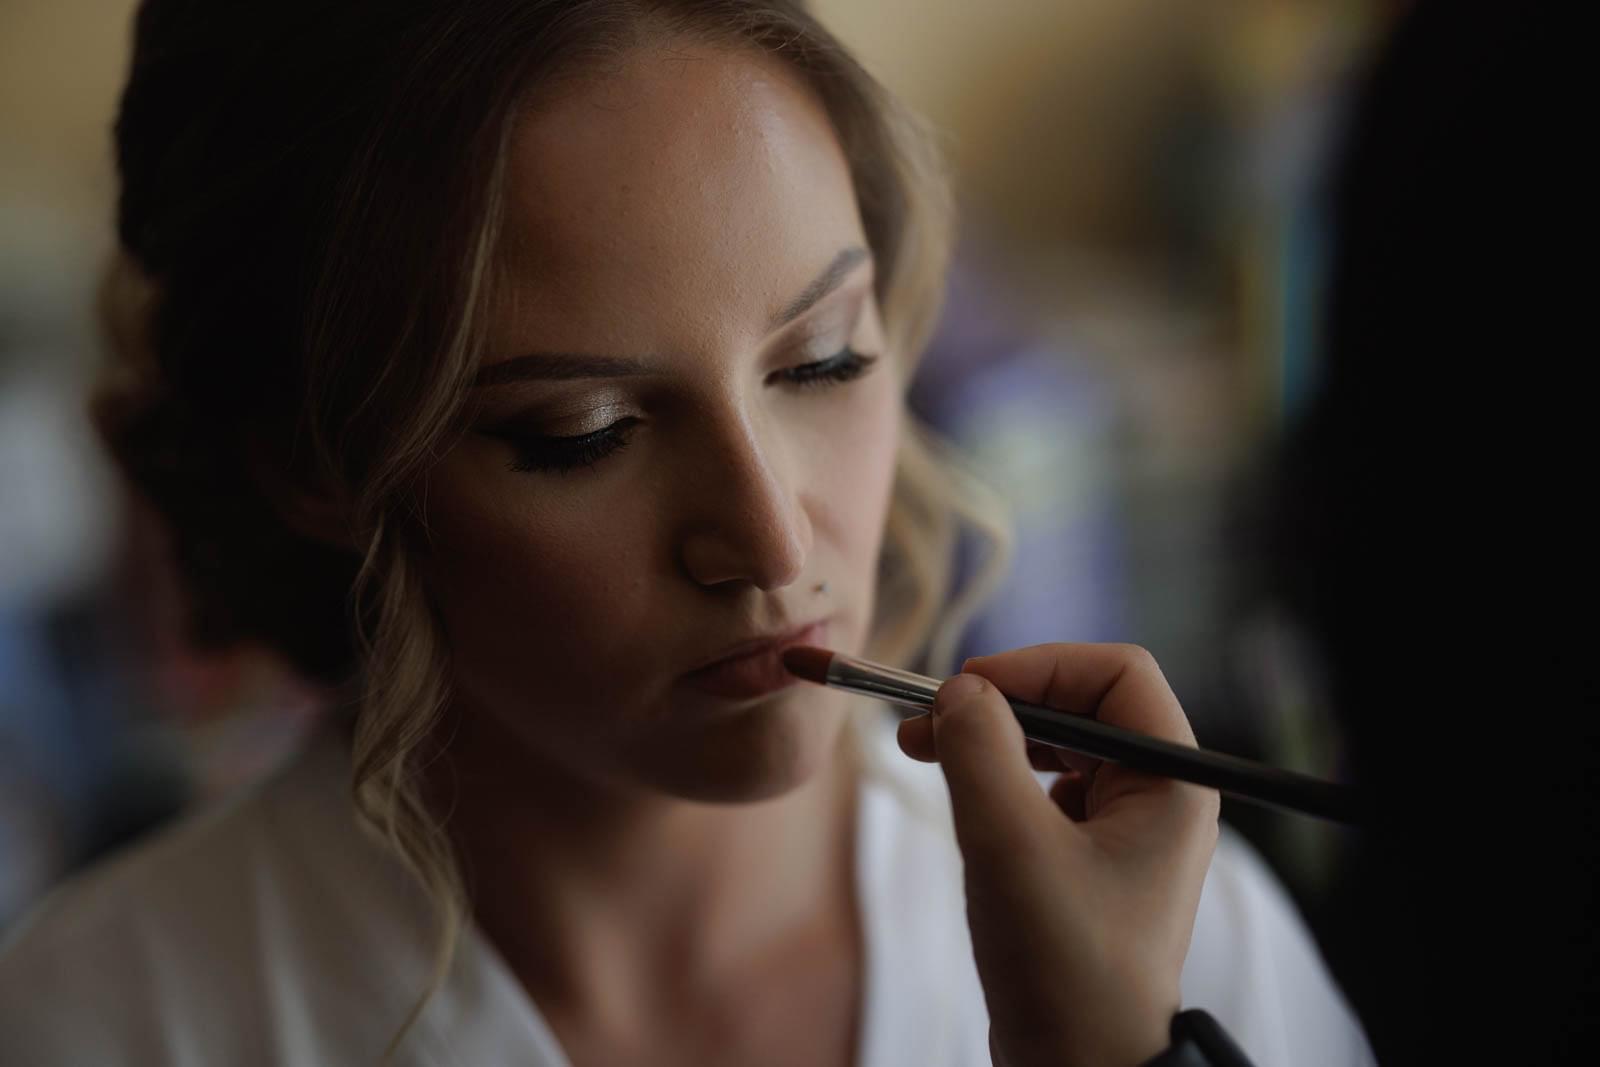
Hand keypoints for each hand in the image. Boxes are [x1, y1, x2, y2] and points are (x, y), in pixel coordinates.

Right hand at [897, 644, 1219, 1066]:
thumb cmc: (1061, 965)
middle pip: (1081, 704)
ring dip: (992, 739)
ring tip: (925, 753)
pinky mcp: (1092, 862)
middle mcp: (1160, 797)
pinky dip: (997, 782)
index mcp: (1172, 782)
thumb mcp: (1008, 843)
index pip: (1115, 672)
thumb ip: (979, 749)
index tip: (967, 687)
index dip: (1038, 664)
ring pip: (1057, 745)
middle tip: (924, 722)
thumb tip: (957, 690)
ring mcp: (1127, 831)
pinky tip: (964, 803)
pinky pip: (1045, 791)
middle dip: (1002, 702)